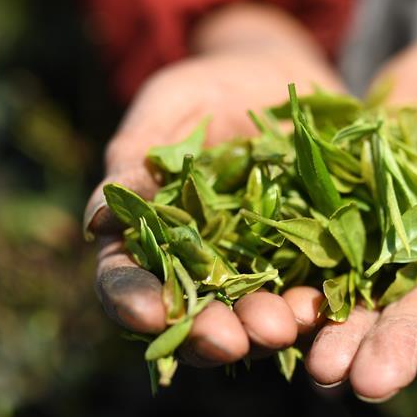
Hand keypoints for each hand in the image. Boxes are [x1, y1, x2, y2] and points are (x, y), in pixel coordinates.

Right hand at [85, 4, 340, 364]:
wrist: (280, 77)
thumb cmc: (209, 86)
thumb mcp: (171, 107)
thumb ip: (135, 157)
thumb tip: (96, 222)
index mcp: (149, 234)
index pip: (126, 279)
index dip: (132, 301)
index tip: (150, 314)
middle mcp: (199, 266)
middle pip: (191, 318)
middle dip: (207, 334)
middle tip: (229, 340)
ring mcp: (255, 270)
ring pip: (250, 319)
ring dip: (263, 332)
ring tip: (282, 327)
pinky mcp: (306, 262)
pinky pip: (307, 293)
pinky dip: (312, 308)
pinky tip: (320, 306)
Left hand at [305, 11, 416, 399]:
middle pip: (410, 314)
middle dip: (390, 350)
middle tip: (368, 384)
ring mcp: (379, 241)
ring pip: (357, 295)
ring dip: (339, 333)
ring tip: (320, 368)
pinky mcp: (336, 214)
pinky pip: (314, 248)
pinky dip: (300, 278)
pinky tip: (282, 309)